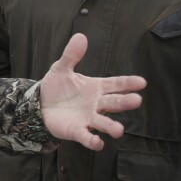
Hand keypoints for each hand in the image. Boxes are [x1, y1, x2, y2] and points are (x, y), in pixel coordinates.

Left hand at [39, 34, 145, 150]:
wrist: (38, 105)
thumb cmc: (56, 87)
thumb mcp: (61, 69)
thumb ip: (71, 55)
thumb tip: (81, 36)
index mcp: (95, 87)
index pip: (115, 84)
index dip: (128, 83)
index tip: (142, 82)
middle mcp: (96, 104)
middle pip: (113, 103)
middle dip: (125, 102)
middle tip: (136, 100)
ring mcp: (88, 118)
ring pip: (103, 122)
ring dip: (111, 127)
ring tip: (119, 130)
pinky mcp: (77, 130)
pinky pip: (86, 136)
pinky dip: (92, 140)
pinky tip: (98, 143)